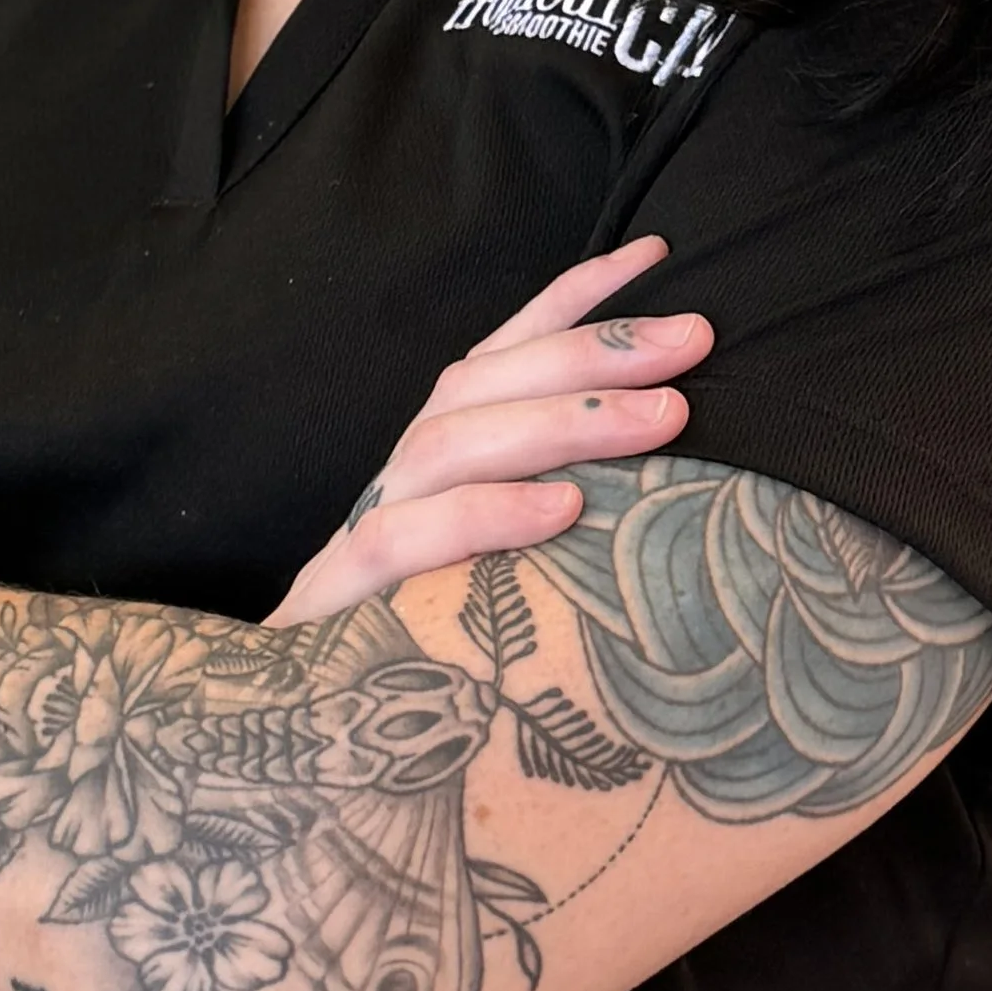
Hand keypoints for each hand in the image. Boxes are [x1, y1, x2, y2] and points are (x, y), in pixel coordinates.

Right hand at [270, 236, 709, 624]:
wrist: (296, 735)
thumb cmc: (429, 649)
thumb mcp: (507, 569)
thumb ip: (564, 511)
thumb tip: (686, 479)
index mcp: (443, 458)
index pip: (505, 352)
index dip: (575, 298)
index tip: (659, 256)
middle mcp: (404, 476)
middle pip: (486, 381)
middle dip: (595, 350)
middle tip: (695, 338)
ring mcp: (367, 530)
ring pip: (452, 444)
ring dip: (562, 419)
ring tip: (664, 417)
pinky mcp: (340, 601)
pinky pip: (405, 540)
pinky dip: (486, 515)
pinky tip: (564, 511)